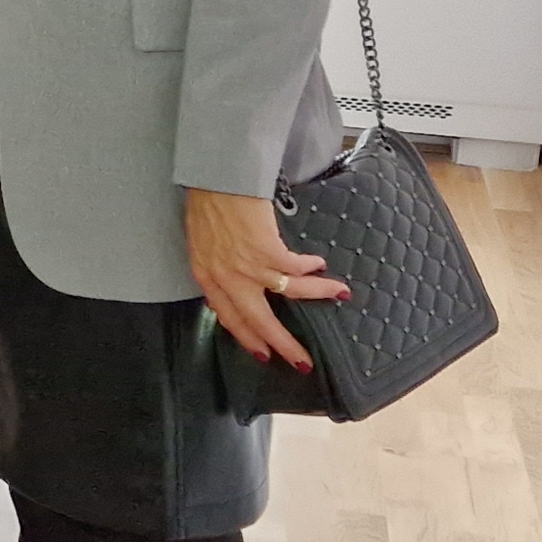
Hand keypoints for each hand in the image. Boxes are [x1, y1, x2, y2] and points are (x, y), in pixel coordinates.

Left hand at [184, 186, 341, 371]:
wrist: (215, 179)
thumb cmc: (207, 206)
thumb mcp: (202, 246)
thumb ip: (217, 269)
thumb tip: (235, 288)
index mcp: (208, 277)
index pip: (229, 319)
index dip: (247, 338)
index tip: (262, 354)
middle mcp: (227, 279)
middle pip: (258, 321)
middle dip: (283, 344)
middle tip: (301, 361)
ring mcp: (249, 267)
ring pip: (290, 294)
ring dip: (318, 296)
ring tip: (339, 295)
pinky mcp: (268, 251)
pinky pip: (298, 268)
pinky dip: (313, 268)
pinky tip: (321, 265)